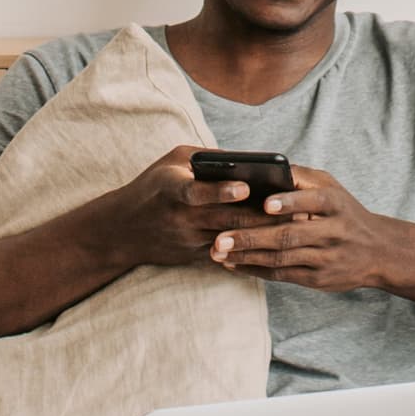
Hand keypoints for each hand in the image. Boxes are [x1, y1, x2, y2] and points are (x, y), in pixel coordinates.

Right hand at [105, 145, 277, 272]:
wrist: (123, 230)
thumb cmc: (153, 186)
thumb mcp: (172, 162)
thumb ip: (206, 157)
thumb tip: (245, 159)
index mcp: (172, 189)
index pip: (197, 192)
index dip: (221, 191)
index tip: (245, 188)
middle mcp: (180, 218)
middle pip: (224, 219)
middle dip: (258, 216)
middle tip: (291, 208)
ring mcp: (188, 241)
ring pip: (231, 240)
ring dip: (261, 235)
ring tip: (292, 226)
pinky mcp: (194, 257)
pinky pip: (227, 256)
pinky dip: (251, 251)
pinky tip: (276, 246)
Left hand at [208, 166, 394, 291]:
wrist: (378, 252)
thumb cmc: (345, 212)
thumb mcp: (333, 188)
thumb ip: (302, 178)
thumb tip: (265, 168)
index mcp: (334, 204)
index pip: (312, 201)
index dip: (289, 203)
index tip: (265, 204)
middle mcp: (331, 232)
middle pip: (288, 235)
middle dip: (251, 237)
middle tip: (219, 238)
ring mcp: (324, 258)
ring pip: (281, 258)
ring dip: (246, 256)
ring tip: (217, 252)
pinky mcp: (317, 279)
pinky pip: (282, 275)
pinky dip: (255, 270)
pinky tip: (233, 265)